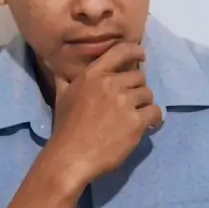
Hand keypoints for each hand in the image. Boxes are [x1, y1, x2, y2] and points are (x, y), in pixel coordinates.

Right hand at [48, 41, 161, 186]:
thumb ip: (64, 79)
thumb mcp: (62, 97)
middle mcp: (110, 84)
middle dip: (136, 90)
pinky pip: (155, 112)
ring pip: (148, 95)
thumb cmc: (65, 128)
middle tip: (129, 104)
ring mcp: (124, 102)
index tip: (141, 56)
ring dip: (144, 105)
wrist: (71, 157)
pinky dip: (153, 119)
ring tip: (134, 118)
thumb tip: (53, 63)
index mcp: (93, 75)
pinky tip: (146, 126)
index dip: (134, 51)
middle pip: (138, 77)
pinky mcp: (136, 121)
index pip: (120, 51)